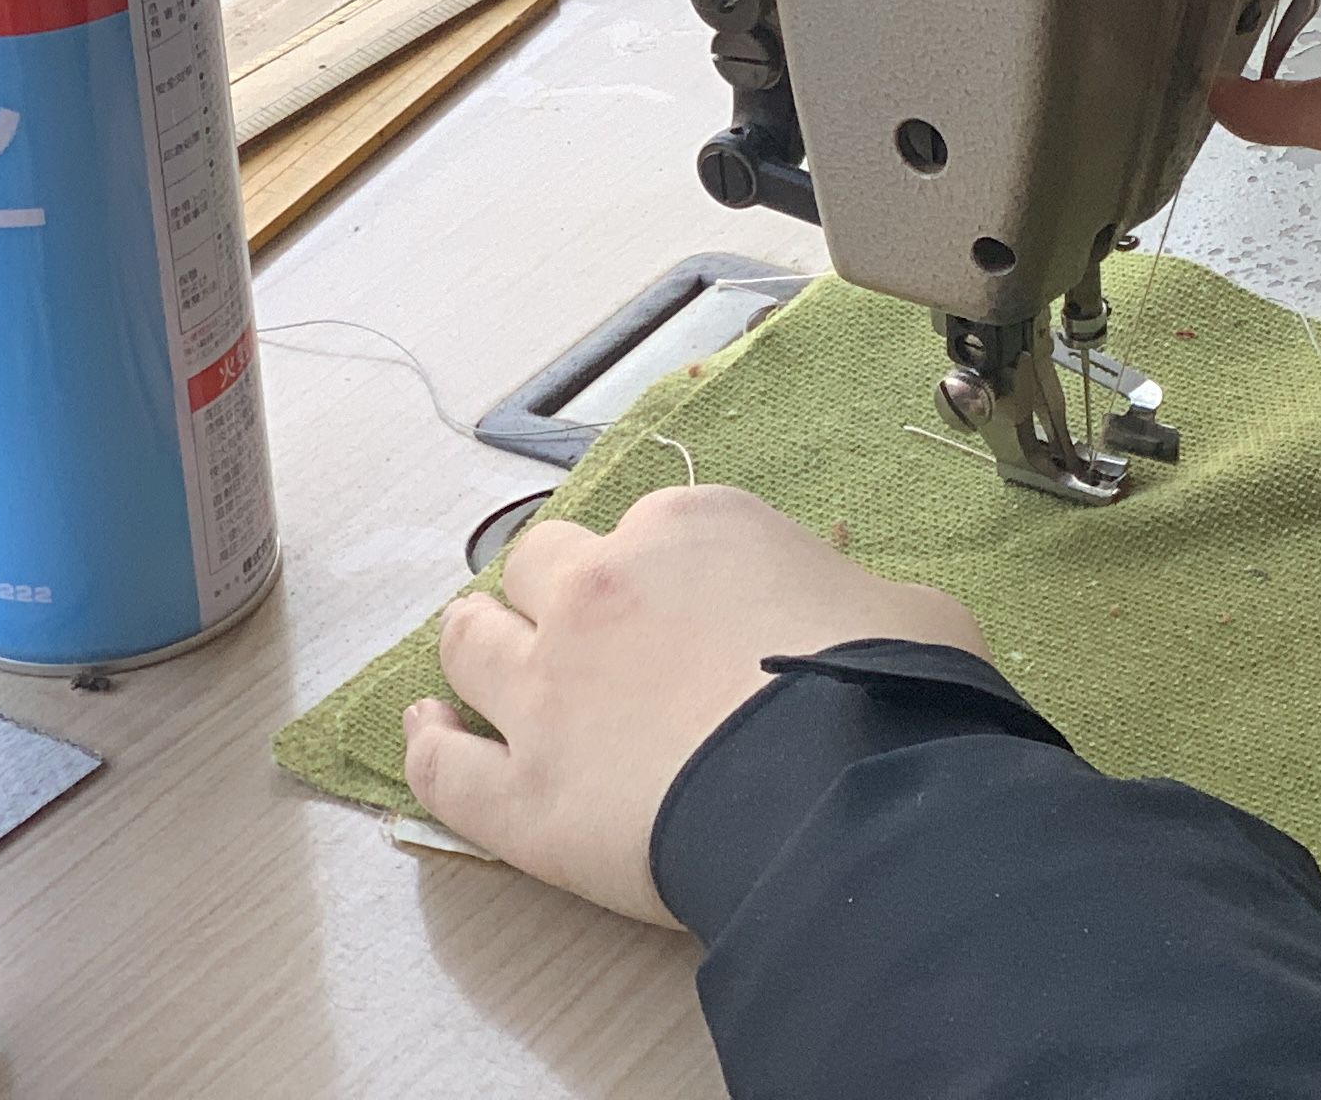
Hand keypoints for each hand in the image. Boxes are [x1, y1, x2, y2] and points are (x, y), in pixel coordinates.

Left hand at [402, 481, 984, 925]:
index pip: (651, 525)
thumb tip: (836, 614)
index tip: (679, 599)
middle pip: (539, 564)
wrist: (841, 794)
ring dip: (474, 642)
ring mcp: (547, 691)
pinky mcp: (519, 795)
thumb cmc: (888, 684)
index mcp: (693, 527)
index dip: (661, 564)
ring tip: (477, 656)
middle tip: (574, 625)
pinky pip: (442, 767)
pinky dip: (426, 747)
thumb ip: (838, 591)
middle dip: (551, 586)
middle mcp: (600, 587)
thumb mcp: (896, 601)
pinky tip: (424, 732)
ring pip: (469, 644)